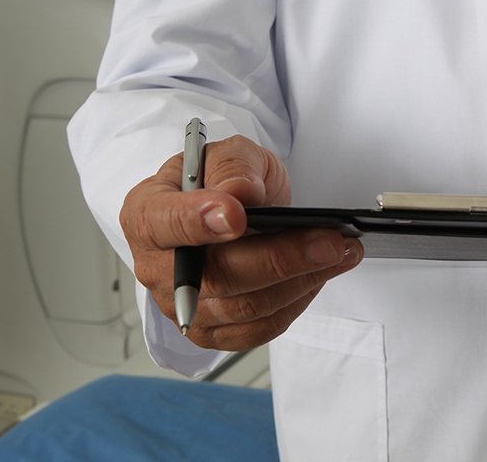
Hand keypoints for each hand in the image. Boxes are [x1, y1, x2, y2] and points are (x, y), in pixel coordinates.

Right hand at [120, 135, 363, 350]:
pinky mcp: (214, 332)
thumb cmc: (222, 180)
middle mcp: (157, 268)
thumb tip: (239, 193)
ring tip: (341, 251)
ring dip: (301, 280)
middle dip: (279, 258)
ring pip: (245, 307)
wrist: (232, 209)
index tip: (237, 215)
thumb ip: (232, 166)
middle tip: (330, 240)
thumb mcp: (228, 153)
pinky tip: (321, 275)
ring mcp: (184, 307)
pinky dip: (297, 302)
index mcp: (146, 215)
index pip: (164, 224)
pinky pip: (259, 328)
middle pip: (215, 276)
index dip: (198, 222)